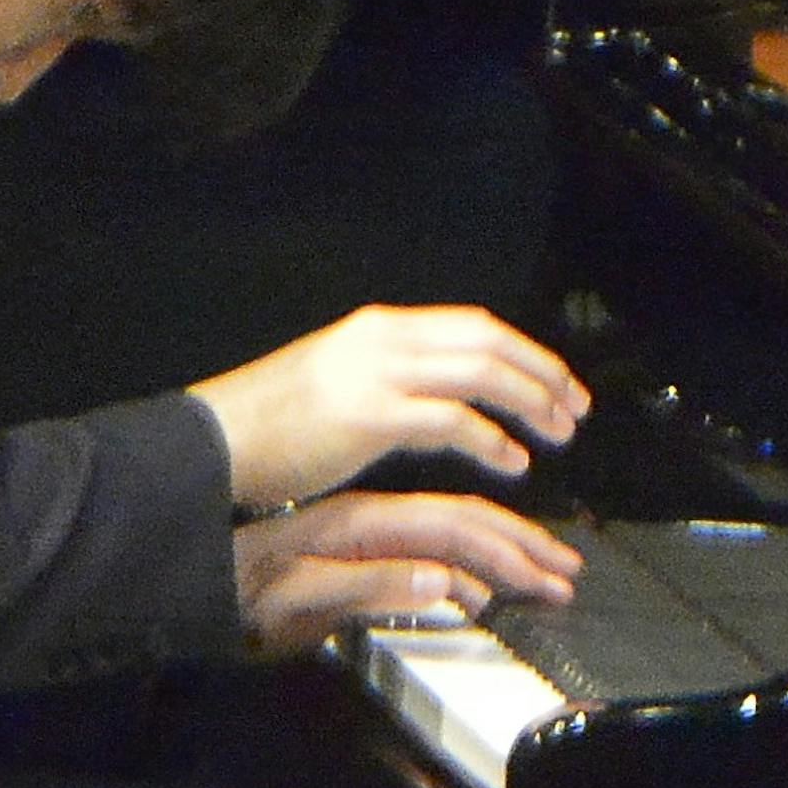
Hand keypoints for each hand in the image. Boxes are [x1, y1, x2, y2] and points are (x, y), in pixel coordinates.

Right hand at [187, 305, 590, 511]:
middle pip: (489, 341)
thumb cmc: (267, 426)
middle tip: (574, 409)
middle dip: (543, 373)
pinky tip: (511, 463)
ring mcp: (377, 374)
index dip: (525, 351)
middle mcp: (383, 340)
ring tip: (555, 435)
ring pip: (481, 373)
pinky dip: (491, 441)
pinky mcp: (370, 416)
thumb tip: (436, 397)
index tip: (558, 381)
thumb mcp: (337, 382)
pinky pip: (452, 421)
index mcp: (378, 329)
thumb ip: (389, 380)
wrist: (213, 442)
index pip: (473, 325)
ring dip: (529, 403)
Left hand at [232, 489, 582, 658]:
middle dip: (520, 547)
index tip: (547, 575)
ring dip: (499, 550)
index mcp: (365, 526)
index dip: (507, 554)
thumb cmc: (237, 592)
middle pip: (463, 526)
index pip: (454, 533)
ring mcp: (363, 536)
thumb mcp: (299, 598)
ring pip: (446, 532)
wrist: (186, 571)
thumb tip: (442, 581)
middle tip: (566, 571)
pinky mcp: (352, 553)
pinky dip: (459, 562)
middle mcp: (371, 523)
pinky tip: (480, 581)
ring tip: (542, 569)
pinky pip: (419, 546)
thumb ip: (371, 586)